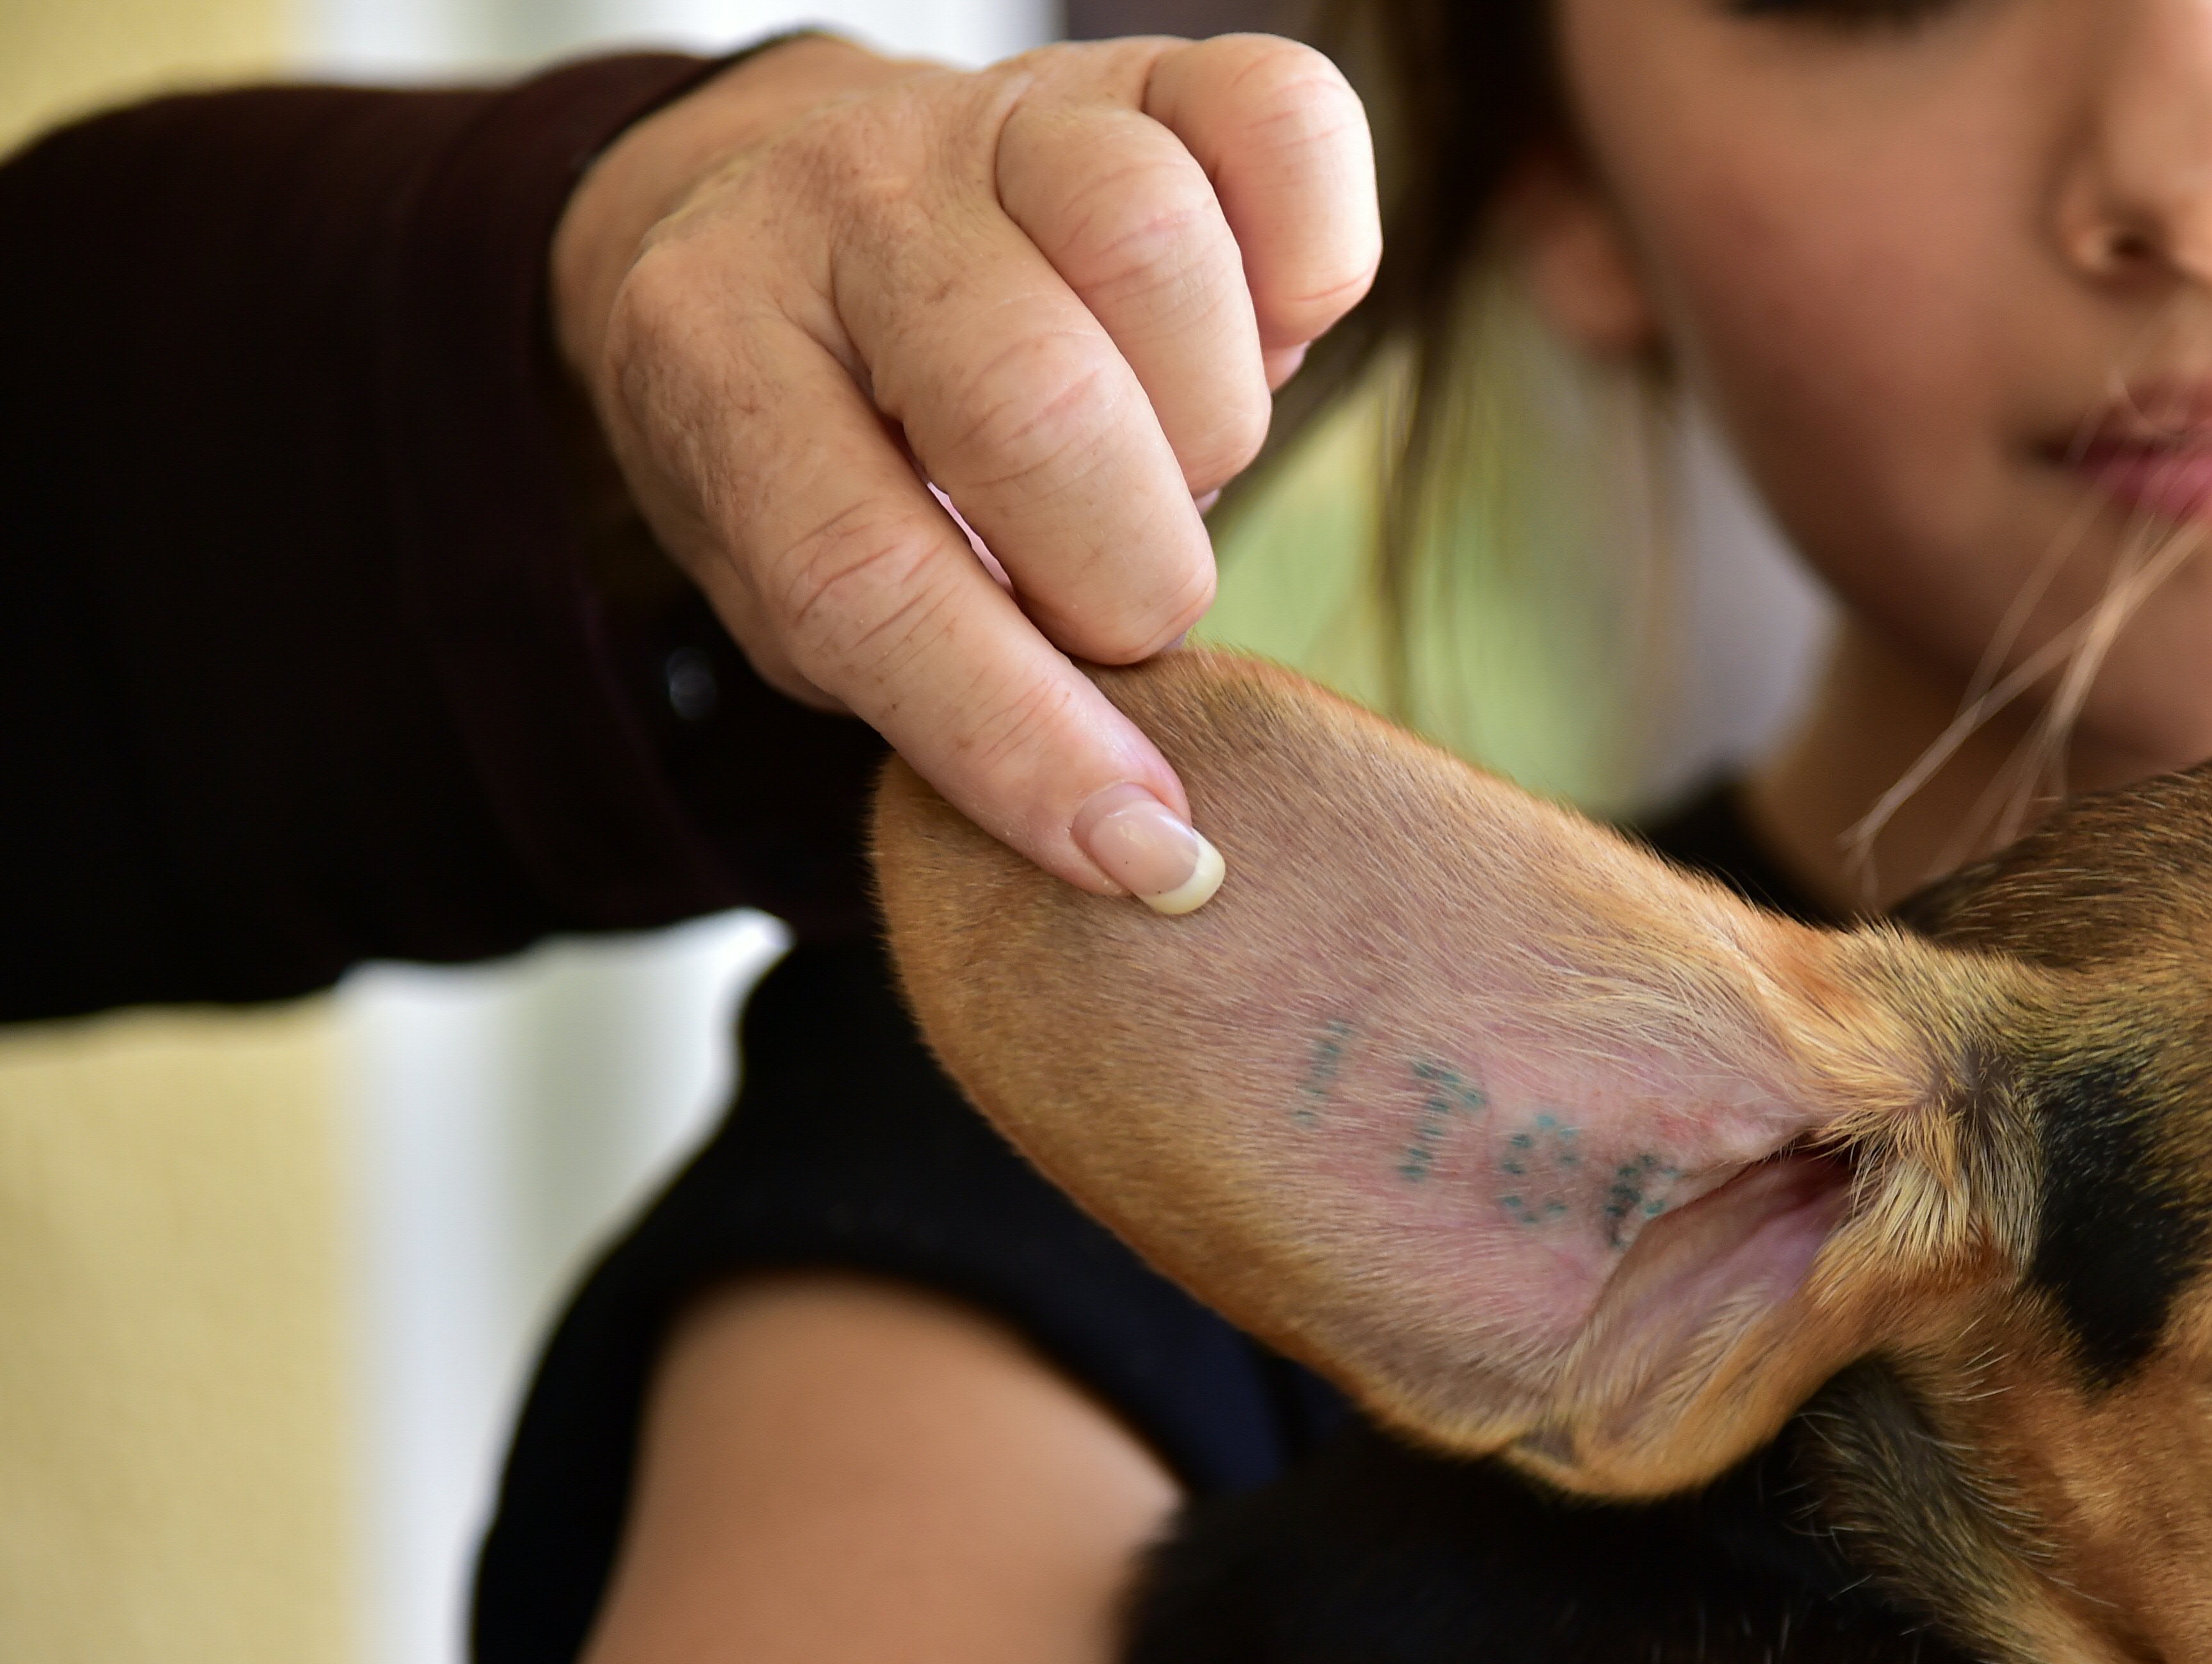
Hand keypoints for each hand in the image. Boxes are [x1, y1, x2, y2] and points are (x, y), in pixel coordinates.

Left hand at [549, 32, 1379, 906]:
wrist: (794, 210)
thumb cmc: (830, 442)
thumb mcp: (812, 588)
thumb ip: (942, 700)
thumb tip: (1149, 839)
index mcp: (712, 350)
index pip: (866, 574)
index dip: (1019, 738)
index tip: (1137, 848)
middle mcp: (845, 200)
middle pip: (1036, 404)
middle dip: (1121, 574)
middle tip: (1106, 600)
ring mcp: (999, 113)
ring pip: (1156, 254)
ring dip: (1204, 429)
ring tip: (1160, 462)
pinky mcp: (1147, 68)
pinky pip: (1284, 128)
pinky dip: (1309, 267)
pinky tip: (1253, 337)